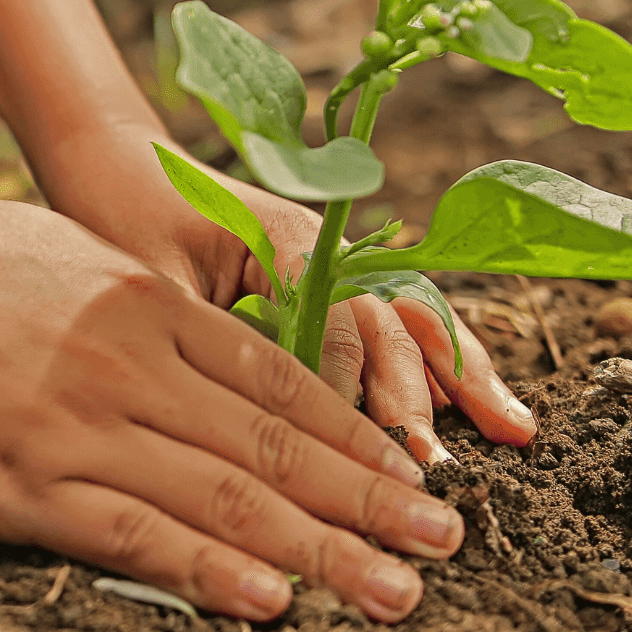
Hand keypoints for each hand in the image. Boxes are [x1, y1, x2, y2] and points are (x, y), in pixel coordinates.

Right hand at [0, 184, 464, 622]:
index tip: (414, 476)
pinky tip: (270, 600)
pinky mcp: (16, 481)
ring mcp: (74, 424)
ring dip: (323, 549)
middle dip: (371, 501)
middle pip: (276, 446)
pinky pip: (131, 535)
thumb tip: (191, 340)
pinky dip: (208, 571)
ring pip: (224, 497)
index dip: (358, 436)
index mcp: (142, 303)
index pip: (279, 382)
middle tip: (445, 545)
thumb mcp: (59, 254)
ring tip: (396, 590)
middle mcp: (128, 362)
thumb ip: (134, 305)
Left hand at [33, 128, 538, 465]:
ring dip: (461, 378)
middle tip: (437, 469)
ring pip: (412, 322)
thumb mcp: (152, 280)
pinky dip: (440, 365)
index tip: (363, 457)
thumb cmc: (123, 217)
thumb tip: (245, 418)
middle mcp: (326, 248)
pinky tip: (478, 407)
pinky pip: (395, 324)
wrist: (116, 163)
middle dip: (420, 398)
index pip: (338, 325)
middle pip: (390, 325)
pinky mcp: (330, 282)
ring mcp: (336, 263)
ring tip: (514, 433)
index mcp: (286, 238)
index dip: (352, 393)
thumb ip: (206, 335)